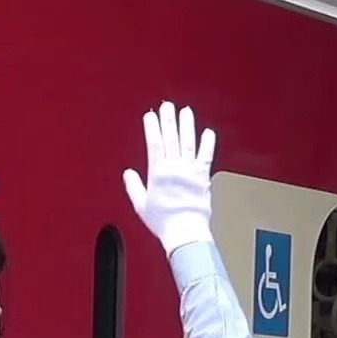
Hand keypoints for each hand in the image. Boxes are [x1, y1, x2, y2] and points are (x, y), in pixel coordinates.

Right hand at [120, 101, 216, 253]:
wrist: (186, 232)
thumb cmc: (164, 222)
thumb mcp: (141, 205)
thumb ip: (134, 186)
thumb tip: (128, 174)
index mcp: (158, 173)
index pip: (154, 143)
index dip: (152, 127)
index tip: (150, 115)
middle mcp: (175, 168)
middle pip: (171, 138)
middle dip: (168, 120)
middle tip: (167, 105)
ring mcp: (190, 172)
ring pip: (188, 142)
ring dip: (186, 126)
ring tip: (185, 112)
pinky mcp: (204, 178)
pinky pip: (206, 157)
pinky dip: (208, 144)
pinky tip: (208, 132)